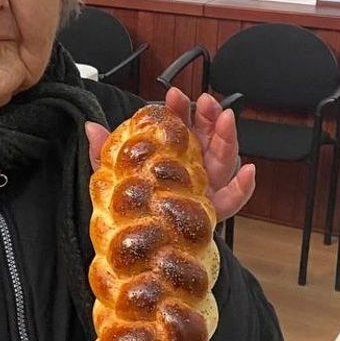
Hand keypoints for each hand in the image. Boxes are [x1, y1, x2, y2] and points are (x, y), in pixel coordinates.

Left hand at [85, 90, 255, 221]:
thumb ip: (104, 153)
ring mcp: (206, 186)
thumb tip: (90, 127)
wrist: (143, 244)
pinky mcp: (214, 209)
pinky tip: (249, 172)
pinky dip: (244, 185)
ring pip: (223, 158)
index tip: (173, 96)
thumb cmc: (134, 206)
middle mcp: (192, 168)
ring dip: (228, 137)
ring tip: (226, 121)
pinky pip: (234, 197)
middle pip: (206, 137)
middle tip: (205, 101)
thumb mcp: (116, 177)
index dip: (179, 110)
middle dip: (208, 116)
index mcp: (171, 156)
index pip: (178, 127)